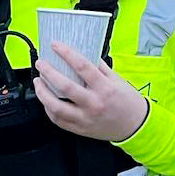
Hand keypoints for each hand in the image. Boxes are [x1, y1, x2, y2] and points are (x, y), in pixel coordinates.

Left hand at [34, 42, 149, 141]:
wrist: (135, 125)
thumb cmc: (128, 102)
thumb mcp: (117, 80)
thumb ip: (100, 68)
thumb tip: (84, 54)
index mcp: (105, 88)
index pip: (82, 66)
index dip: (66, 53)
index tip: (56, 46)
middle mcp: (94, 103)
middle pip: (65, 86)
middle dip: (48, 72)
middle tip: (41, 64)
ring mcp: (85, 118)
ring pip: (56, 107)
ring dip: (43, 93)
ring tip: (39, 82)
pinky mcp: (80, 129)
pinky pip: (58, 120)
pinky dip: (48, 109)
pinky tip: (46, 100)